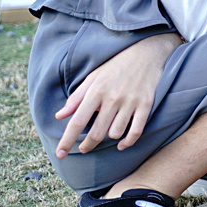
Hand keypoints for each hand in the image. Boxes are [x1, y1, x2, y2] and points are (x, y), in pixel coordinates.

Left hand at [54, 32, 181, 157]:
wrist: (146, 52)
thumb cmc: (116, 66)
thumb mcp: (93, 77)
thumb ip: (76, 98)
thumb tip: (59, 116)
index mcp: (96, 91)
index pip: (77, 121)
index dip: (67, 140)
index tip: (60, 153)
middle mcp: (113, 98)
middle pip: (96, 133)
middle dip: (87, 145)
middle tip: (83, 148)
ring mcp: (131, 102)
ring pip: (115, 133)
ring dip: (108, 139)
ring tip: (105, 135)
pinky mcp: (146, 104)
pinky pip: (136, 131)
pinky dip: (127, 142)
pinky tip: (121, 144)